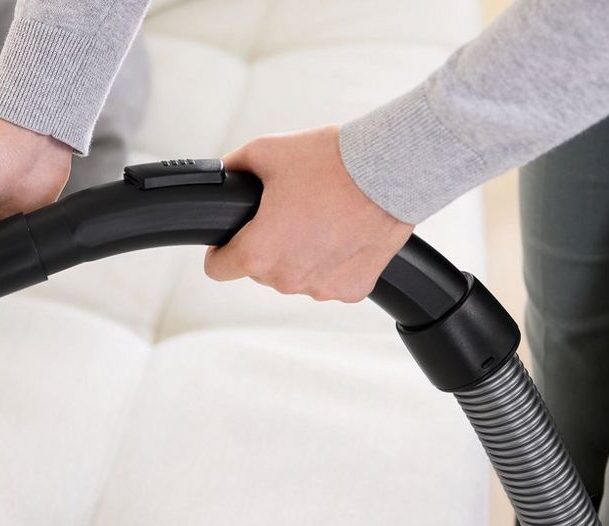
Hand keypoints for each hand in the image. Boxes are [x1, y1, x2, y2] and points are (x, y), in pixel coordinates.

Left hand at [204, 126, 412, 301]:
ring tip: (320, 217)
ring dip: (301, 254)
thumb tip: (219, 176)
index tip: (233, 238)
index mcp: (258, 252)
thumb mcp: (267, 152)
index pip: (217, 269)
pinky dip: (333, 262)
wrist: (391, 170)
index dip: (221, 250)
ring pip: (296, 275)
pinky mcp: (351, 290)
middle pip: (260, 270)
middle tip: (290, 212)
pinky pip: (330, 279)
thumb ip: (233, 168)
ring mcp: (321, 288)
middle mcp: (287, 278)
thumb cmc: (333, 162)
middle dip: (268, 244)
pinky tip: (343, 232)